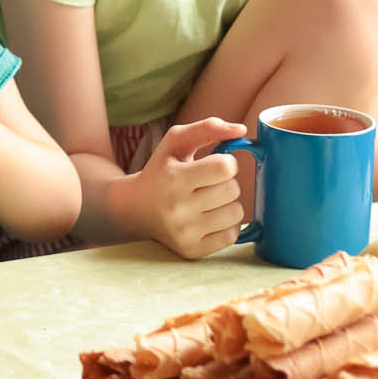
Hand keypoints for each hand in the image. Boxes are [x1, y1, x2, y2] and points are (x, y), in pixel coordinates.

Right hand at [125, 118, 248, 258]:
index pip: (225, 168)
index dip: (227, 163)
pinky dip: (226, 225)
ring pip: (236, 213)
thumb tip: (242, 130)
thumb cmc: (162, 170)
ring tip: (209, 201)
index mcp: (173, 177)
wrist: (135, 208)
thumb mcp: (176, 141)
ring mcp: (184, 232)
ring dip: (228, 204)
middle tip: (208, 184)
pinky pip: (232, 235)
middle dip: (226, 183)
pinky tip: (209, 218)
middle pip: (232, 190)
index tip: (215, 164)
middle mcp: (177, 207)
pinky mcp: (192, 250)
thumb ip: (208, 128)